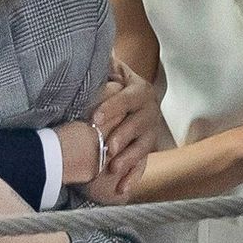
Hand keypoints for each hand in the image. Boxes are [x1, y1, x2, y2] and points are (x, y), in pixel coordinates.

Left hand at [89, 57, 159, 194]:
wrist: (128, 90)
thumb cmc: (112, 78)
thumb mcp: (111, 68)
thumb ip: (104, 63)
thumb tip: (91, 51)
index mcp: (140, 89)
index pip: (127, 99)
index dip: (111, 107)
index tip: (94, 118)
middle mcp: (149, 110)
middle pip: (138, 125)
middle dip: (122, 137)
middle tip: (107, 148)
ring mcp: (150, 131)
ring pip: (142, 147)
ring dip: (128, 159)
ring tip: (112, 169)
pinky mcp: (146, 148)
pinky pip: (142, 165)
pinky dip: (132, 178)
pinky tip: (120, 191)